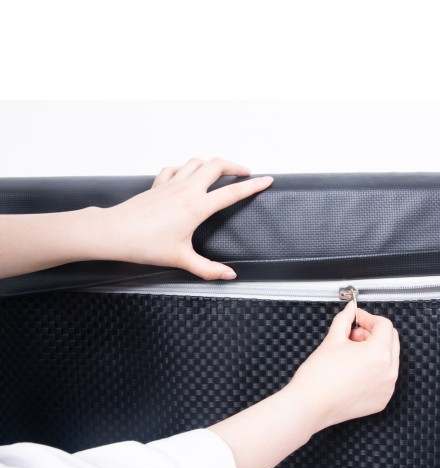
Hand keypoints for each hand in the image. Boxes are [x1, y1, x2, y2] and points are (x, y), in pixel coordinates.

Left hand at [95, 157, 272, 279]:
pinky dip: (187, 168)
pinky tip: (188, 175)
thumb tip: (229, 275)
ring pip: (197, 161)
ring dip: (212, 163)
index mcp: (196, 207)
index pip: (232, 192)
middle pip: (217, 165)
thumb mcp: (181, 259)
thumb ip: (208, 269)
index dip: (253, 185)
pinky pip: (176, 167)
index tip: (267, 180)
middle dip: (235, 165)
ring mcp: (171, 184)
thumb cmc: (144, 244)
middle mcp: (186, 190)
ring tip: (221, 171)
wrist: (114, 232)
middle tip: (246, 172)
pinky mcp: (158, 184)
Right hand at [287, 300, 399, 430]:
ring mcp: (386, 388)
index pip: (384, 325)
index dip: (368, 318)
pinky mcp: (381, 400)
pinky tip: (354, 370)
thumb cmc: (319, 378)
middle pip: (391, 340)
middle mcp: (388, 372)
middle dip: (372, 333)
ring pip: (389, 359)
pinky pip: (384, 378)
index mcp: (379, 354)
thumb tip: (350, 310)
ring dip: (374, 351)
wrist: (310, 404)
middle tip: (352, 335)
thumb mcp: (333, 339)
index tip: (357, 319)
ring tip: (351, 354)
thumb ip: (345, 319)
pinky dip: (374, 370)